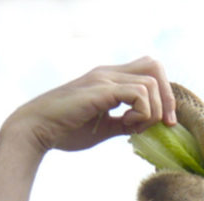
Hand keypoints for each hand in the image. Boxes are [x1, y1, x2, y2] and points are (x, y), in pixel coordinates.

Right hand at [3, 56, 176, 155]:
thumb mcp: (102, 128)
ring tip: (133, 127)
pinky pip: (139, 93)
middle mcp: (109, 73)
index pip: (149, 71)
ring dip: (152, 110)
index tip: (164, 123)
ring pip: (151, 83)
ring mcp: (104, 79)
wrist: (35, 129)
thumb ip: (123, 124)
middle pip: (155, 66)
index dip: (164, 95)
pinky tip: (126, 125)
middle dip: (168, 97)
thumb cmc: (65, 130)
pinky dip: (142, 113)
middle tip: (165, 123)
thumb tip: (143, 128)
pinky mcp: (101, 90)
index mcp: (109, 79)